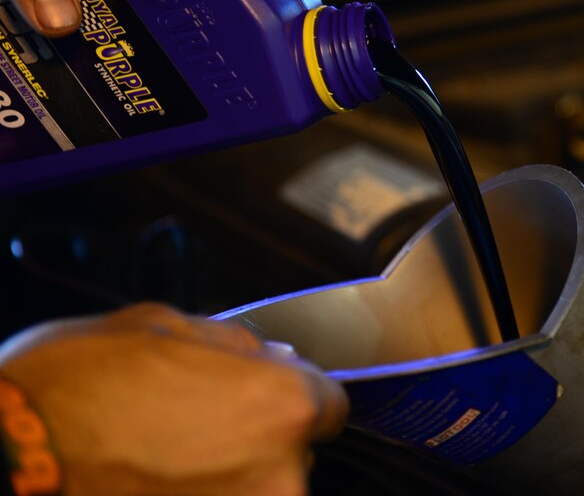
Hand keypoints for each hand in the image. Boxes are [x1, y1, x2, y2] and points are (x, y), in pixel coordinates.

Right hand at [0, 302, 347, 495]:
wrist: (3, 460)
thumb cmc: (71, 392)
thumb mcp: (161, 327)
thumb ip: (235, 345)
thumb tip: (270, 357)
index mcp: (282, 405)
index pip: (328, 403)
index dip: (290, 397)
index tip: (260, 401)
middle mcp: (280, 474)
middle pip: (292, 453)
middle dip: (254, 439)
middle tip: (191, 432)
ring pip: (258, 490)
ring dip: (225, 479)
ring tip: (161, 465)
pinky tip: (154, 485)